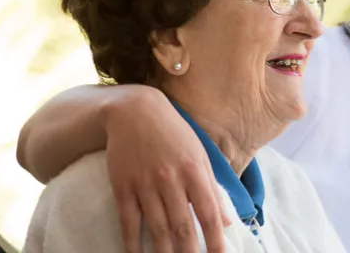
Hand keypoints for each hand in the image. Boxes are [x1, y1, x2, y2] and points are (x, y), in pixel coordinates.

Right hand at [103, 86, 230, 252]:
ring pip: (157, 227)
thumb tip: (226, 221)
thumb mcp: (199, 154)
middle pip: (182, 225)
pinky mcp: (123, 186)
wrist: (134, 111)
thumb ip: (212, 188)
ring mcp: (145, 183)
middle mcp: (170, 179)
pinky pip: (128, 221)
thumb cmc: (173, 132)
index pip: (208, 212)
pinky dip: (133, 242)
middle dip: (190, 252)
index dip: (215, 239)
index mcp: (194, 170)